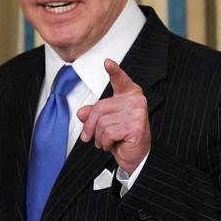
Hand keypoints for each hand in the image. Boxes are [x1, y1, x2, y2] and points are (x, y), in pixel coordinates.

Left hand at [77, 59, 150, 173]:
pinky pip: (108, 132)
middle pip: (100, 108)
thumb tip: (82, 113)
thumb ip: (93, 114)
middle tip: (90, 137)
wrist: (136, 157)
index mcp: (130, 95)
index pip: (121, 80)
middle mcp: (136, 101)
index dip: (114, 71)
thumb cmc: (122, 137)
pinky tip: (113, 145)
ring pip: (102, 122)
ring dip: (99, 137)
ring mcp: (138, 113)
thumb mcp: (105, 123)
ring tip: (107, 141)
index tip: (107, 63)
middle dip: (90, 126)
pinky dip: (105, 142)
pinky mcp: (136, 126)